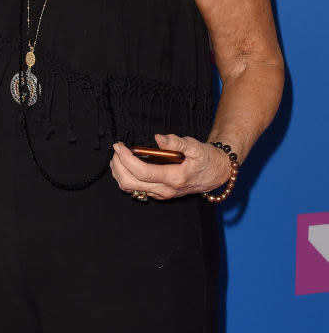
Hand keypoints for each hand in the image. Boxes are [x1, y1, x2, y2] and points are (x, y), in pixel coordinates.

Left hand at [110, 133, 230, 201]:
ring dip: (119, 172)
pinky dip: (126, 177)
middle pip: (130, 184)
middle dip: (118, 166)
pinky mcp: (159, 193)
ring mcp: (161, 194)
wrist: (216, 173)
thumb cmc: (206, 159)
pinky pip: (136, 189)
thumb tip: (158, 138)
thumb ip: (177, 142)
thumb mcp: (196, 147)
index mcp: (174, 178)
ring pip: (131, 189)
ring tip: (118, 156)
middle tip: (117, 149)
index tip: (119, 146)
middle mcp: (165, 190)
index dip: (126, 159)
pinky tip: (125, 164)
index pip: (142, 172)